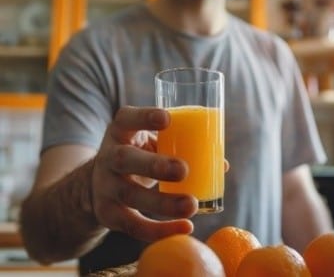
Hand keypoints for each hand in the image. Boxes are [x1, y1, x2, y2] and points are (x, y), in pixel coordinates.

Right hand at [91, 106, 197, 241]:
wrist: (98, 183)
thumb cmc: (137, 156)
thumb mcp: (149, 144)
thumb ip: (179, 147)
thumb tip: (221, 165)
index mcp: (120, 132)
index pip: (126, 118)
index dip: (144, 117)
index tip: (167, 118)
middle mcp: (108, 157)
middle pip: (124, 159)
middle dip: (154, 165)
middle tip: (183, 170)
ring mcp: (105, 186)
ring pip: (130, 195)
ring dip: (163, 203)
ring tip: (191, 205)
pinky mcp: (108, 213)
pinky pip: (132, 225)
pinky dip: (159, 230)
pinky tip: (185, 227)